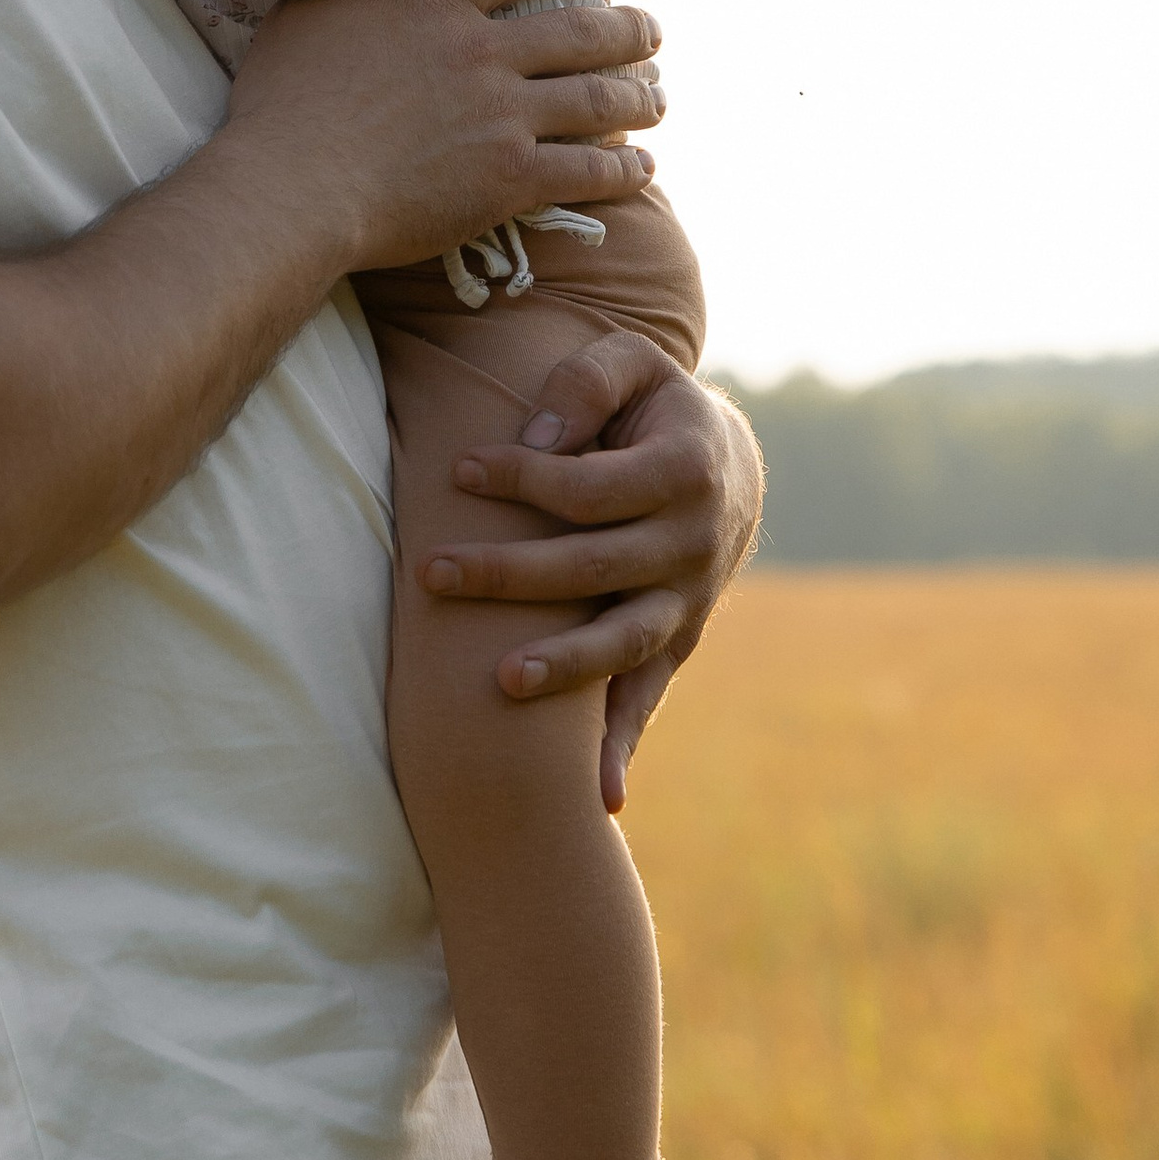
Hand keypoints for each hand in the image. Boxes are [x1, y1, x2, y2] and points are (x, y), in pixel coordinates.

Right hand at [227, 0, 665, 280]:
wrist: (293, 186)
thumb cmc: (285, 99)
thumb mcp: (311, 9)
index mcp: (438, 6)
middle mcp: (483, 53)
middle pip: (581, 31)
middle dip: (629, 29)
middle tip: (652, 30)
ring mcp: (502, 118)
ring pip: (597, 99)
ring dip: (640, 96)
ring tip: (659, 96)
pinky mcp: (509, 180)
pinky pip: (588, 170)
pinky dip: (625, 168)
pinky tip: (645, 168)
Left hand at [420, 334, 764, 806]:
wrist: (726, 464)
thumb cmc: (653, 405)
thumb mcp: (631, 363)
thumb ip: (585, 381)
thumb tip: (538, 436)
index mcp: (686, 471)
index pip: (590, 488)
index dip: (522, 478)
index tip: (458, 469)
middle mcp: (695, 544)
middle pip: (595, 568)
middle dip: (509, 573)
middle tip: (432, 573)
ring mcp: (690, 600)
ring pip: (625, 643)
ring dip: (564, 667)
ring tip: (500, 684)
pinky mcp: (679, 641)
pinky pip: (649, 695)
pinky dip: (625, 743)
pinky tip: (599, 796)